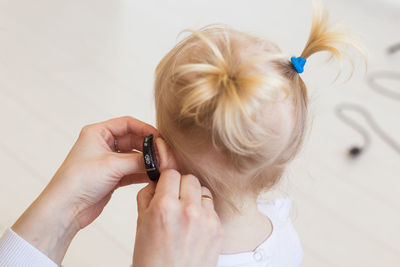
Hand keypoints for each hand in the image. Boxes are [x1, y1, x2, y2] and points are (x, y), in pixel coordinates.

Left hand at [12, 116, 156, 263]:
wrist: (65, 208)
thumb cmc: (79, 180)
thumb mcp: (112, 165)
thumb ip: (138, 160)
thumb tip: (160, 160)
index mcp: (98, 133)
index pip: (127, 124)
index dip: (145, 129)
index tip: (160, 138)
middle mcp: (103, 144)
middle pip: (134, 140)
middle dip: (150, 148)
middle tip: (164, 155)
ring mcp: (108, 161)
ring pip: (135, 157)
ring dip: (148, 161)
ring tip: (162, 167)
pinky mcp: (112, 177)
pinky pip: (133, 171)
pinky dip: (143, 173)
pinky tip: (155, 176)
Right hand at [132, 169, 223, 266]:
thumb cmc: (152, 259)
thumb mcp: (140, 224)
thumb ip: (147, 196)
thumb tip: (156, 180)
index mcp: (165, 207)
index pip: (170, 173)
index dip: (165, 180)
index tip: (164, 187)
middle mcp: (188, 210)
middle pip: (189, 178)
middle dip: (180, 186)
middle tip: (174, 199)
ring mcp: (206, 220)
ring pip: (203, 190)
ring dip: (194, 197)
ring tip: (185, 214)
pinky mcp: (218, 229)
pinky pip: (212, 207)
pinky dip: (204, 212)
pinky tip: (194, 225)